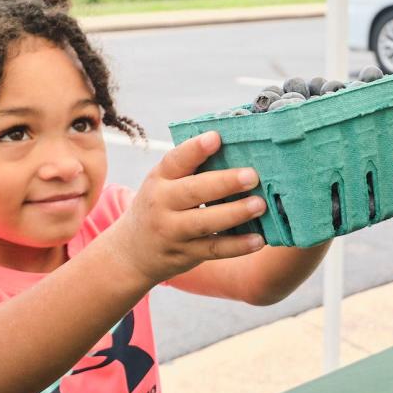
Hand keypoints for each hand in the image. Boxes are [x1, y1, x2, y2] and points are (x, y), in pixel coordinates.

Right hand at [109, 131, 265, 283]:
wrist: (133, 252)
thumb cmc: (159, 207)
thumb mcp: (162, 185)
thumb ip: (189, 169)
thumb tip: (235, 150)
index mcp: (159, 180)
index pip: (175, 161)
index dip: (195, 149)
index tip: (216, 138)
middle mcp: (162, 204)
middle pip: (193, 192)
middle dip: (224, 183)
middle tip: (252, 176)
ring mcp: (173, 232)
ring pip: (206, 222)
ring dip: (235, 213)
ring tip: (260, 205)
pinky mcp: (185, 254)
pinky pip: (214, 249)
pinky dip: (237, 246)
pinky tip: (258, 239)